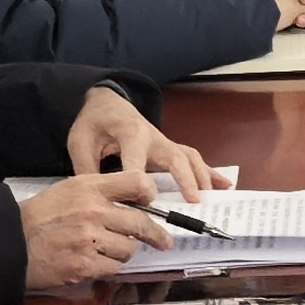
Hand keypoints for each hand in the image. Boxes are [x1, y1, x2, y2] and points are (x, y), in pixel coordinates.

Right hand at [18, 169, 181, 290]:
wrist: (13, 241)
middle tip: (162, 240)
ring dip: (122, 252)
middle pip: (140, 222)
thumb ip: (102, 190)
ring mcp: (89, 239)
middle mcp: (93, 211)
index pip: (136, 182)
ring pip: (129, 249)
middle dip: (154, 234)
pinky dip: (107, 267)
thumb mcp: (70, 189)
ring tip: (105, 249)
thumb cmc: (42, 215)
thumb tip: (138, 200)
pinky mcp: (85, 264)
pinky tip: (93, 260)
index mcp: (90, 188)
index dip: (149, 193)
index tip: (152, 202)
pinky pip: (114, 268)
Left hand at [63, 85, 211, 195]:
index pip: (136, 158)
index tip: (144, 200)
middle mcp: (153, 137)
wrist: (108, 103)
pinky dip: (210, 172)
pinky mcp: (170, 148)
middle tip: (192, 201)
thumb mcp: (80, 141)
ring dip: (201, 177)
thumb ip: (86, 168)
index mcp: (130, 133)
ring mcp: (165, 143)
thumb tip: (95, 198)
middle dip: (184, 178)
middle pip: (174, 157)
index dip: (139, 180)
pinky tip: (225, 186)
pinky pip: (193, 159)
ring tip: (209, 198)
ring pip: (189, 158)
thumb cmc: (94, 123)